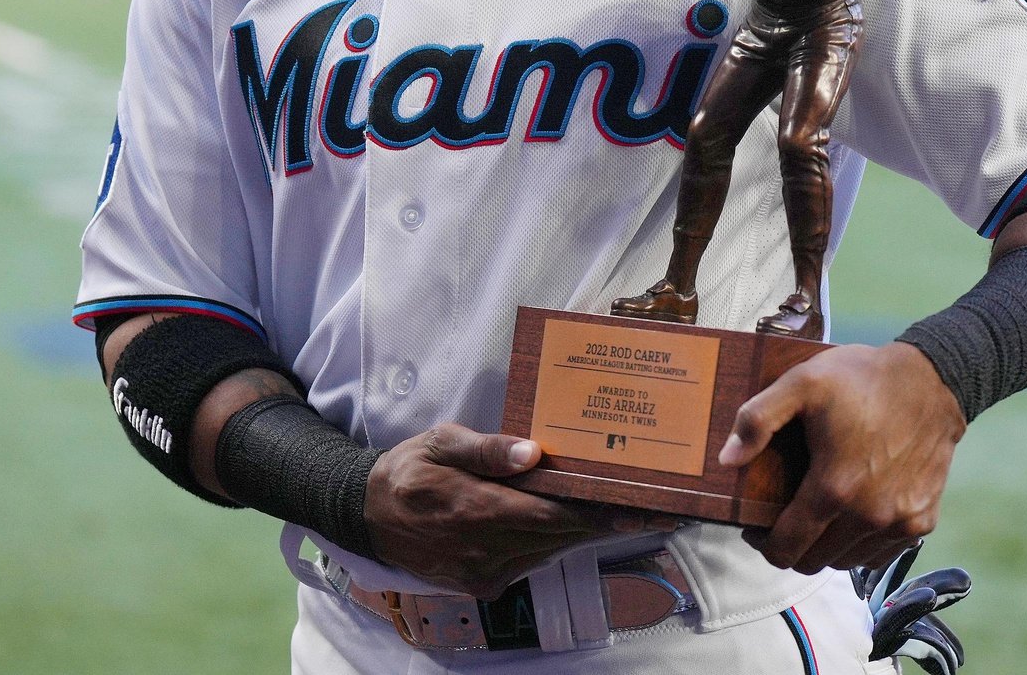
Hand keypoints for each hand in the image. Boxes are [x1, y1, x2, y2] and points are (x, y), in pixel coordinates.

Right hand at [363, 423, 643, 598]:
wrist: (367, 517)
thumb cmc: (409, 470)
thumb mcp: (441, 442)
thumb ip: (487, 449)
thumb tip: (533, 452)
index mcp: (475, 509)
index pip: (553, 514)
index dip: (600, 513)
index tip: (642, 507)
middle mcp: (484, 550)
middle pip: (561, 535)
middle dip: (609, 521)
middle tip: (659, 507)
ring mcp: (484, 573)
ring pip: (551, 550)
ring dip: (588, 532)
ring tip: (631, 510)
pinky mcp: (483, 585)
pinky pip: (532, 561)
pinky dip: (556, 541)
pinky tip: (578, 521)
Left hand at [716, 342, 965, 574]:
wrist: (932, 380)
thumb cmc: (864, 380)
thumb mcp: (802, 383)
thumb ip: (758, 419)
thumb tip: (727, 459)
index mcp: (834, 489)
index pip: (785, 548)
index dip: (763, 543)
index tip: (758, 526)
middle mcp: (868, 516)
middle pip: (814, 562)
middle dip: (793, 546)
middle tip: (787, 516)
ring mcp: (898, 523)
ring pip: (846, 561)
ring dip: (828, 546)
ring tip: (822, 512)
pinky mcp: (922, 521)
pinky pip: (881, 554)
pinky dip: (862, 543)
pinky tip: (856, 512)